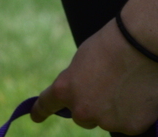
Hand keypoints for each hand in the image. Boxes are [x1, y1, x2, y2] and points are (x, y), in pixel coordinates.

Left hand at [31, 19, 157, 133]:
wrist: (141, 46)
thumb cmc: (110, 47)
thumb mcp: (81, 62)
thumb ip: (77, 83)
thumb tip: (82, 96)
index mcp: (65, 90)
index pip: (47, 104)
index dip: (40, 111)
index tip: (34, 117)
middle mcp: (82, 110)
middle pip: (82, 117)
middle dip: (91, 107)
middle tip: (107, 88)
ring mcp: (107, 121)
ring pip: (107, 121)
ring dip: (113, 111)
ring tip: (126, 86)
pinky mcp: (130, 127)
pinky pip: (129, 124)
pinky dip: (134, 114)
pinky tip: (139, 95)